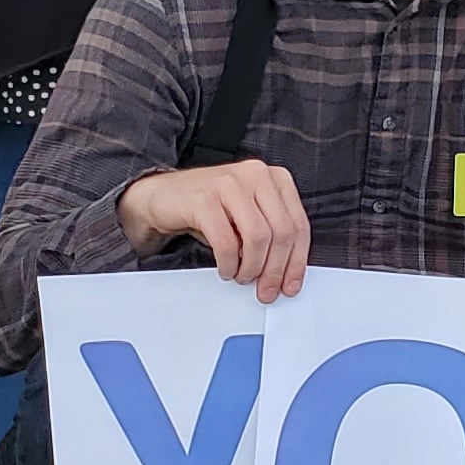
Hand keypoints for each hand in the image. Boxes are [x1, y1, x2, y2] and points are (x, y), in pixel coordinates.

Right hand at [117, 158, 310, 299]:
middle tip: (265, 290)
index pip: (299, 225)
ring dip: (252, 268)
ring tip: (242, 276)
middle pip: (282, 232)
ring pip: (259, 237)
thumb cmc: (210, 208)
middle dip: (275, 270)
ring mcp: (230, 183)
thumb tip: (286, 274)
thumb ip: (272, 236)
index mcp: (275, 178)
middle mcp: (256, 174)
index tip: (290, 285)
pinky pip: (226, 242)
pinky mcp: (205, 198)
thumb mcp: (249, 217)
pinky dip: (229, 264)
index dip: (297, 262)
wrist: (165, 196)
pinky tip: (226, 269)